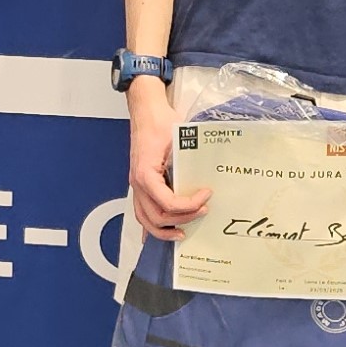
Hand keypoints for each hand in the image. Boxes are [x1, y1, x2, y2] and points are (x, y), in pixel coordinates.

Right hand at [126, 75, 210, 240]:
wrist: (147, 112)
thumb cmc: (159, 122)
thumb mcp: (179, 138)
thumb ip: (189, 160)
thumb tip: (208, 174)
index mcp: (145, 174)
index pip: (167, 202)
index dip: (189, 204)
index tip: (206, 195)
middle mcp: (137, 183)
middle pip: (157, 217)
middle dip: (182, 218)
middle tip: (202, 211)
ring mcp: (136, 186)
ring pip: (145, 219)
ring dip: (164, 230)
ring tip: (182, 232)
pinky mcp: (140, 185)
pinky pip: (141, 212)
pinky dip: (150, 227)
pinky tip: (159, 234)